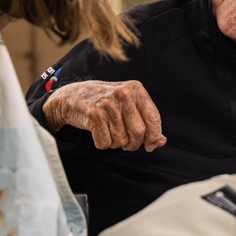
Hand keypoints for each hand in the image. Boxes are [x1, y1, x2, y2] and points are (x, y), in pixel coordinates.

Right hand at [43, 80, 166, 151]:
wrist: (73, 96)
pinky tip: (98, 133)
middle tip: (126, 143)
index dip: (154, 136)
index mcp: (135, 89)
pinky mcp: (94, 114)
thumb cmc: (105, 102)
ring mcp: (108, 104)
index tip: (150, 146)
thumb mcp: (128, 105)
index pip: (153, 118)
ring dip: (115, 143)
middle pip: (138, 133)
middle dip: (133, 144)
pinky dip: (102, 143)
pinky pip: (105, 142)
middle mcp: (123, 94)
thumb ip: (146, 121)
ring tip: (109, 132)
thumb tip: (161, 141)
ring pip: (121, 140)